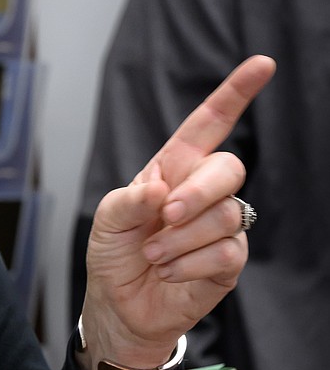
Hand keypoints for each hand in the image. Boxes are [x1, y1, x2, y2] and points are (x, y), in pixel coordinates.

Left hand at [78, 55, 274, 369]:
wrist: (119, 306)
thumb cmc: (114, 255)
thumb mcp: (107, 221)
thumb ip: (129, 200)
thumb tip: (160, 189)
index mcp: (174, 169)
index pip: (209, 124)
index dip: (235, 94)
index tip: (262, 64)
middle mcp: (203, 191)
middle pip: (229, 167)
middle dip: (197, 193)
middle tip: (164, 217)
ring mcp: (220, 226)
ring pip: (226, 215)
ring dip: (180, 239)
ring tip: (153, 256)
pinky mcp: (229, 261)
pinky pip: (227, 252)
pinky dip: (189, 264)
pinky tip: (169, 272)